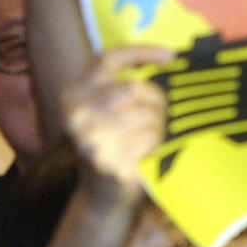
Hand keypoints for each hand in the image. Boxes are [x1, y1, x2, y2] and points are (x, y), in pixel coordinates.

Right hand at [63, 45, 173, 203]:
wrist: (102, 194)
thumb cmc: (115, 141)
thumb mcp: (109, 109)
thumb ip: (124, 84)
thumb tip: (169, 58)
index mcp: (74, 94)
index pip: (107, 59)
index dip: (141, 51)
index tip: (171, 56)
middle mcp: (76, 115)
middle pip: (133, 88)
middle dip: (156, 100)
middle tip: (159, 114)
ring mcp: (88, 140)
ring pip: (146, 115)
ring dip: (158, 125)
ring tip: (149, 136)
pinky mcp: (106, 162)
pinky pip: (149, 140)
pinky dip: (155, 145)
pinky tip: (144, 153)